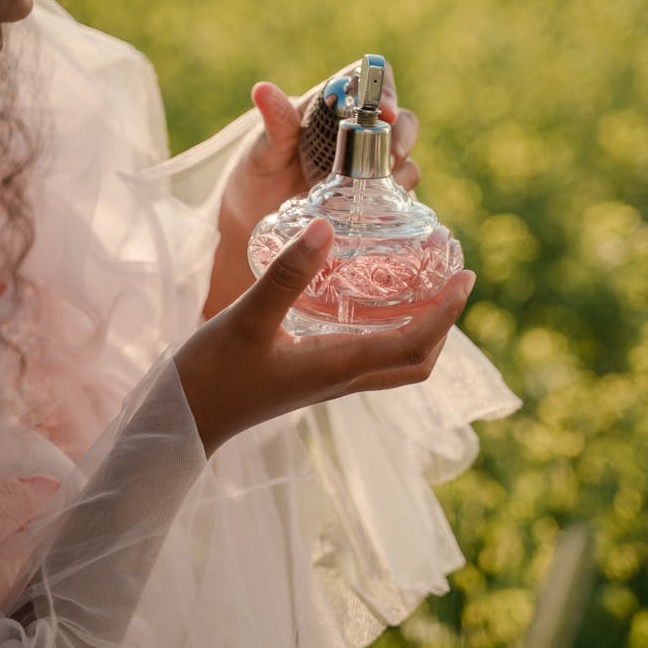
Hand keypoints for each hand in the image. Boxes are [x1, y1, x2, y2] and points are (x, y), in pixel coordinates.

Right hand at [177, 218, 475, 455]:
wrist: (181, 420)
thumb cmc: (211, 374)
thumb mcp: (246, 317)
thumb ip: (286, 274)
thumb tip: (327, 227)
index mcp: (339, 366)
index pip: (415, 344)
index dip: (447, 313)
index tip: (466, 276)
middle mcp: (343, 378)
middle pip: (418, 361)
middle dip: (445, 323)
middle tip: (453, 278)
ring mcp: (329, 381)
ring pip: (396, 362)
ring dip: (421, 329)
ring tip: (423, 285)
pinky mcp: (313, 377)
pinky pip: (369, 356)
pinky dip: (388, 331)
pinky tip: (367, 299)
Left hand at [222, 60, 420, 241]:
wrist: (252, 215)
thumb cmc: (257, 171)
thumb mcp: (262, 148)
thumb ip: (274, 122)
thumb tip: (262, 89)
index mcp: (333, 106)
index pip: (370, 82)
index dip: (385, 92)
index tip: (385, 113)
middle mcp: (359, 134)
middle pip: (401, 121)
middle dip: (402, 137)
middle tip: (390, 161)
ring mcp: (369, 168)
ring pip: (406, 161)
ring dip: (402, 173)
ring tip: (379, 192)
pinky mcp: (372, 201)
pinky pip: (399, 199)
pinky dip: (398, 205)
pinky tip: (382, 216)